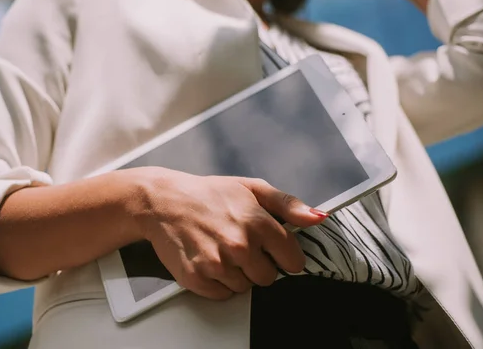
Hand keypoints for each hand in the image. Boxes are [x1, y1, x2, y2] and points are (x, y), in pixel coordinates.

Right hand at [131, 167, 327, 299]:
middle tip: (239, 246)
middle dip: (258, 265)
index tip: (272, 250)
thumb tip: (319, 217)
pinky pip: (222, 295)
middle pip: (268, 278)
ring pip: (244, 288)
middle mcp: (240, 245)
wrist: (164, 201)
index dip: (283, 256)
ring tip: (220, 250)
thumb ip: (288, 205)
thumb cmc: (208, 193)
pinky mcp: (197, 278)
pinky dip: (217, 282)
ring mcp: (217, 264)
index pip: (293, 260)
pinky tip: (208, 259)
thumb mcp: (251, 188)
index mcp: (258, 222)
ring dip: (236, 274)